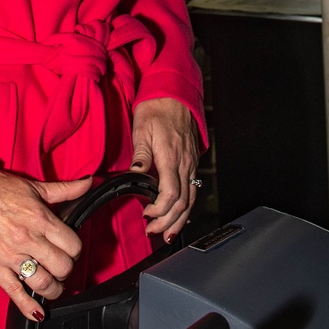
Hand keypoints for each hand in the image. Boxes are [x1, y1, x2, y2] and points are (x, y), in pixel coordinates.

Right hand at [0, 169, 90, 320]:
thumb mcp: (34, 186)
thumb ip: (65, 189)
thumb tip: (88, 183)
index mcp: (41, 219)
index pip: (73, 245)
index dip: (75, 249)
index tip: (70, 249)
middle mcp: (28, 239)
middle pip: (62, 266)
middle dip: (66, 269)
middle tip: (61, 266)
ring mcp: (10, 256)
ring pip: (43, 283)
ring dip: (53, 289)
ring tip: (53, 286)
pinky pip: (14, 292)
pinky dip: (28, 307)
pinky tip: (38, 313)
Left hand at [130, 98, 199, 243]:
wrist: (174, 95)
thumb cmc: (156, 109)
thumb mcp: (142, 129)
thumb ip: (141, 154)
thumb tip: (135, 174)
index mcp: (171, 156)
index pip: (170, 194)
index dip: (159, 210)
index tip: (146, 215)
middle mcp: (185, 163)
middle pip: (182, 202)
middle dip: (168, 222)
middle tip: (153, 231)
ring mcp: (191, 163)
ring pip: (191, 199)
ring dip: (180, 219)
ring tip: (167, 233)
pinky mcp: (192, 162)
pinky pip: (193, 189)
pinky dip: (187, 207)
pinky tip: (180, 216)